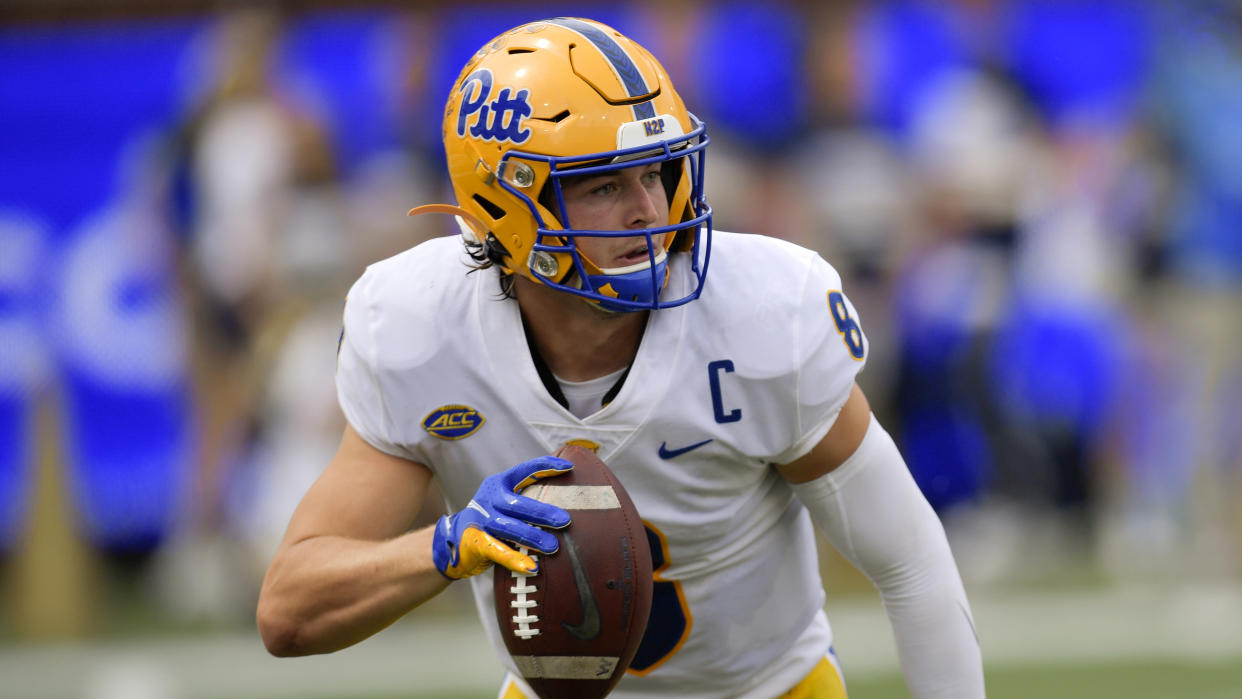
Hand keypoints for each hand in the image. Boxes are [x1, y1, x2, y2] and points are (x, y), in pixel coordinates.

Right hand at [432, 455, 572, 578]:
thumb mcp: (504, 501)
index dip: (545, 467)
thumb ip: (528, 497)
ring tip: (553, 547)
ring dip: (533, 537)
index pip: (524, 470)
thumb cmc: (491, 519)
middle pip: (517, 503)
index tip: (569, 468)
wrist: (453, 540)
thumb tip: (568, 498)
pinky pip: (498, 551)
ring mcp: (482, 521)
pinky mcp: (476, 543)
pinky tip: (532, 567)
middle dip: (542, 512)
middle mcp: (490, 499)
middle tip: (565, 520)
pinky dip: (515, 560)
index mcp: (499, 483)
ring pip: (509, 528)